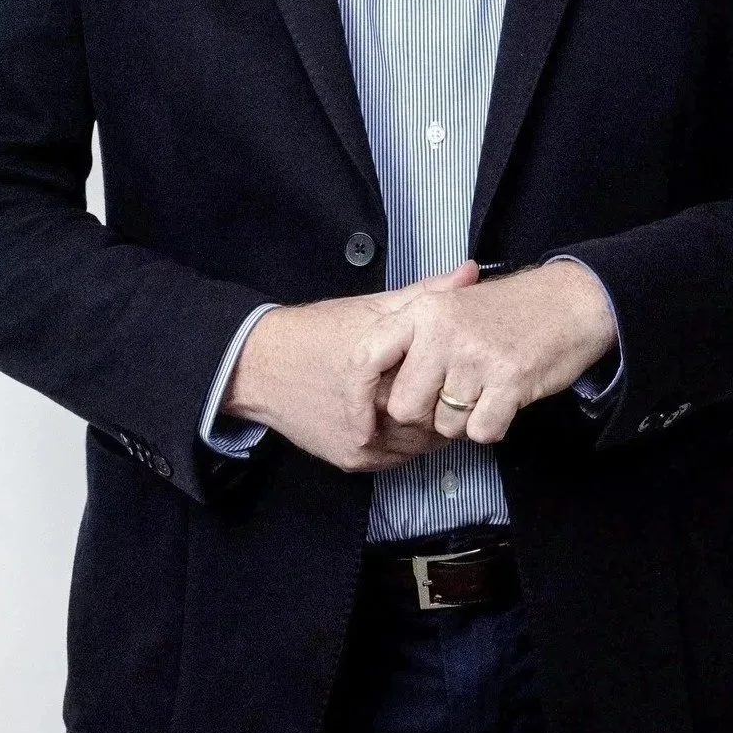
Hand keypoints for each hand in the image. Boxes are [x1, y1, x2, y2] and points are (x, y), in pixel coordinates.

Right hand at [221, 261, 481, 472]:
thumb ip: (425, 292)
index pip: (446, 390)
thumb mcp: (372, 307)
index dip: (460, 378)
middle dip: (447, 405)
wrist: (260, 367)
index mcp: (383, 374)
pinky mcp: (352, 460)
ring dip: (428, 427)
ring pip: (419, 445)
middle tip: (455, 387)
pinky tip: (408, 419)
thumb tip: (472, 272)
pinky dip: (406, 441)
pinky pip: (396, 457)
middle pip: (435, 421)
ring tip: (433, 402)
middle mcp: (374, 418)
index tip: (465, 366)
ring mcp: (364, 446)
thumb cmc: (319, 332)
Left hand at [353, 260, 616, 445]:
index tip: (362, 427)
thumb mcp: (451, 305)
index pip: (366, 357)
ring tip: (484, 387)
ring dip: (464, 419)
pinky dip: (492, 426)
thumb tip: (372, 383)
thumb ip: (409, 334)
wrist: (569, 302)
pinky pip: (480, 432)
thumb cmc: (506, 310)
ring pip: (445, 425)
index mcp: (422, 311)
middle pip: (404, 407)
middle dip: (426, 415)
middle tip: (452, 396)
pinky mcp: (508, 382)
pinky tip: (503, 399)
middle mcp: (442, 332)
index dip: (358, 399)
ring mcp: (475, 357)